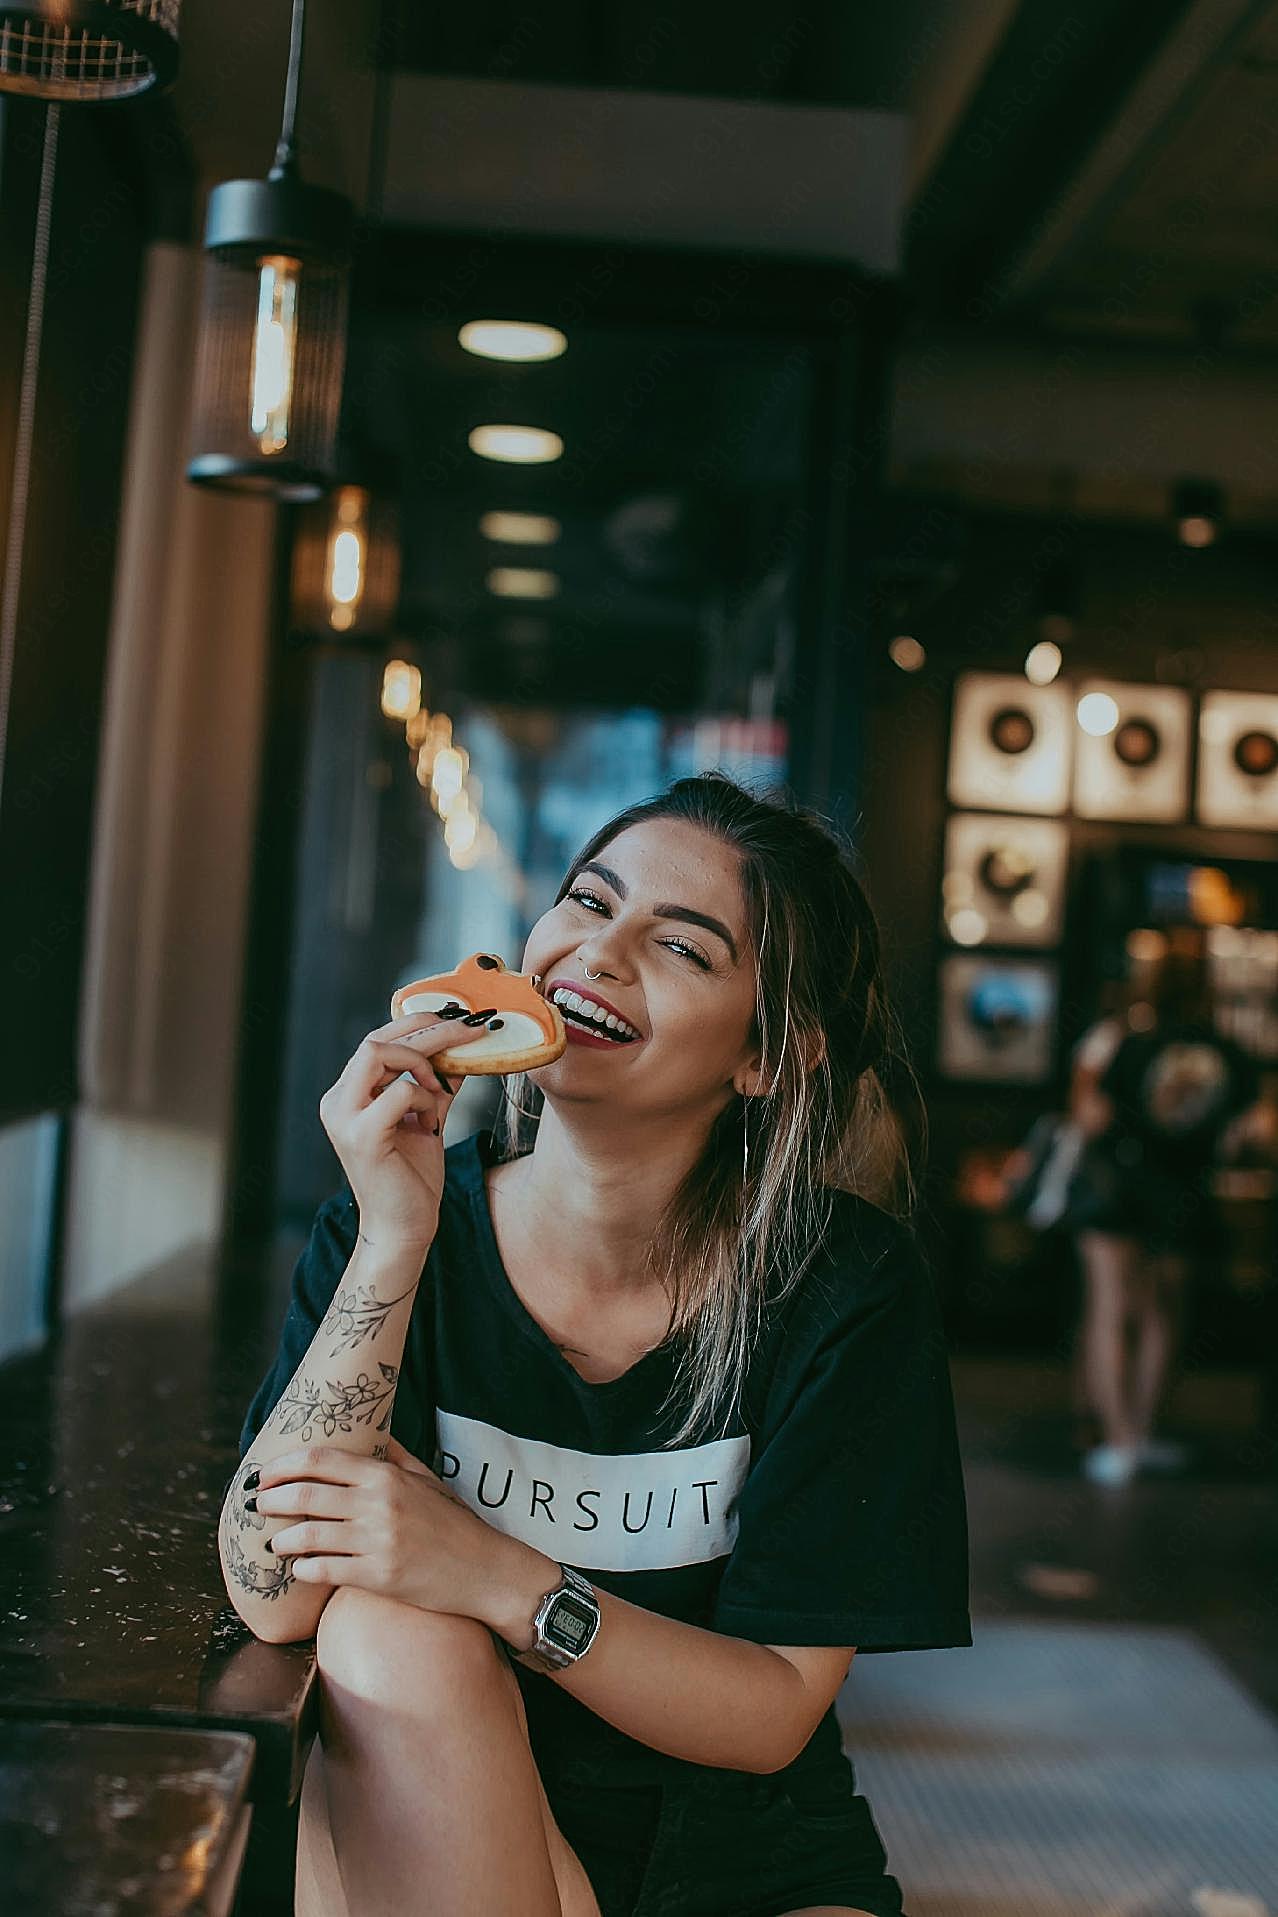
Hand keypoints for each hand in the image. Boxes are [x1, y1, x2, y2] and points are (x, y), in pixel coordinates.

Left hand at [251, 1437, 518, 1624]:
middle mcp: (379, 1504)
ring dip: (283, 1539)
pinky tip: (300, 1568)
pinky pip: (325, 1571)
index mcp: (386, 1476)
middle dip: (273, 1500)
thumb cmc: (454, 1523)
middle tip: (260, 1505)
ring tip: (276, 1541)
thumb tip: (374, 1433)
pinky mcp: (378, 1576)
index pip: (322, 1460)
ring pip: (309, 1536)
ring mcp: (377, 1541)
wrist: (484, 1570)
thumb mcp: (427, 1480)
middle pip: (307, 1495)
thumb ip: (396, 1456)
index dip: (285, 1465)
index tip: (266, 1473)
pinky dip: (304, 1569)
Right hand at [319, 1010, 489, 1254]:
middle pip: (376, 1039)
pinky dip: (423, 1097)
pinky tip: (432, 1121)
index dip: (416, 1024)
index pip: (377, 1041)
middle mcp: (338, 1101)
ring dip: (422, 1061)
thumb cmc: (412, 1178)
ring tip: (443, 1087)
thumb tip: (461, 1049)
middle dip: (427, 1029)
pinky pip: (398, 1092)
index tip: (457, 1021)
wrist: (403, 1228)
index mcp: (348, 1095)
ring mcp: (344, 1118)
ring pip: (377, 1053)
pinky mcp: (362, 1136)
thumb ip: (436, 1084)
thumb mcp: (427, 1118)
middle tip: (467, 1029)